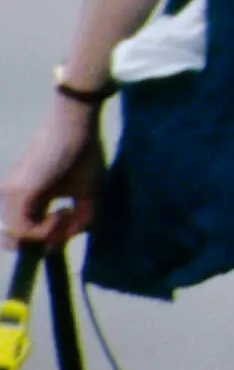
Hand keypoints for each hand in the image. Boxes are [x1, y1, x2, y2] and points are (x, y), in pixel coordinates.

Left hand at [4, 97, 102, 245]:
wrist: (75, 126)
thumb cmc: (83, 155)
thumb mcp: (87, 195)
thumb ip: (78, 222)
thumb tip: (66, 240)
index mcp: (26, 199)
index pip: (25, 233)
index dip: (47, 241)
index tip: (70, 232)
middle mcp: (11, 199)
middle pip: (16, 241)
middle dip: (44, 243)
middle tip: (68, 225)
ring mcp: (10, 196)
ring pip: (20, 238)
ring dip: (49, 235)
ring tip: (69, 212)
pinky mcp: (16, 193)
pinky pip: (24, 229)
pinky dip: (46, 229)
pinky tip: (64, 210)